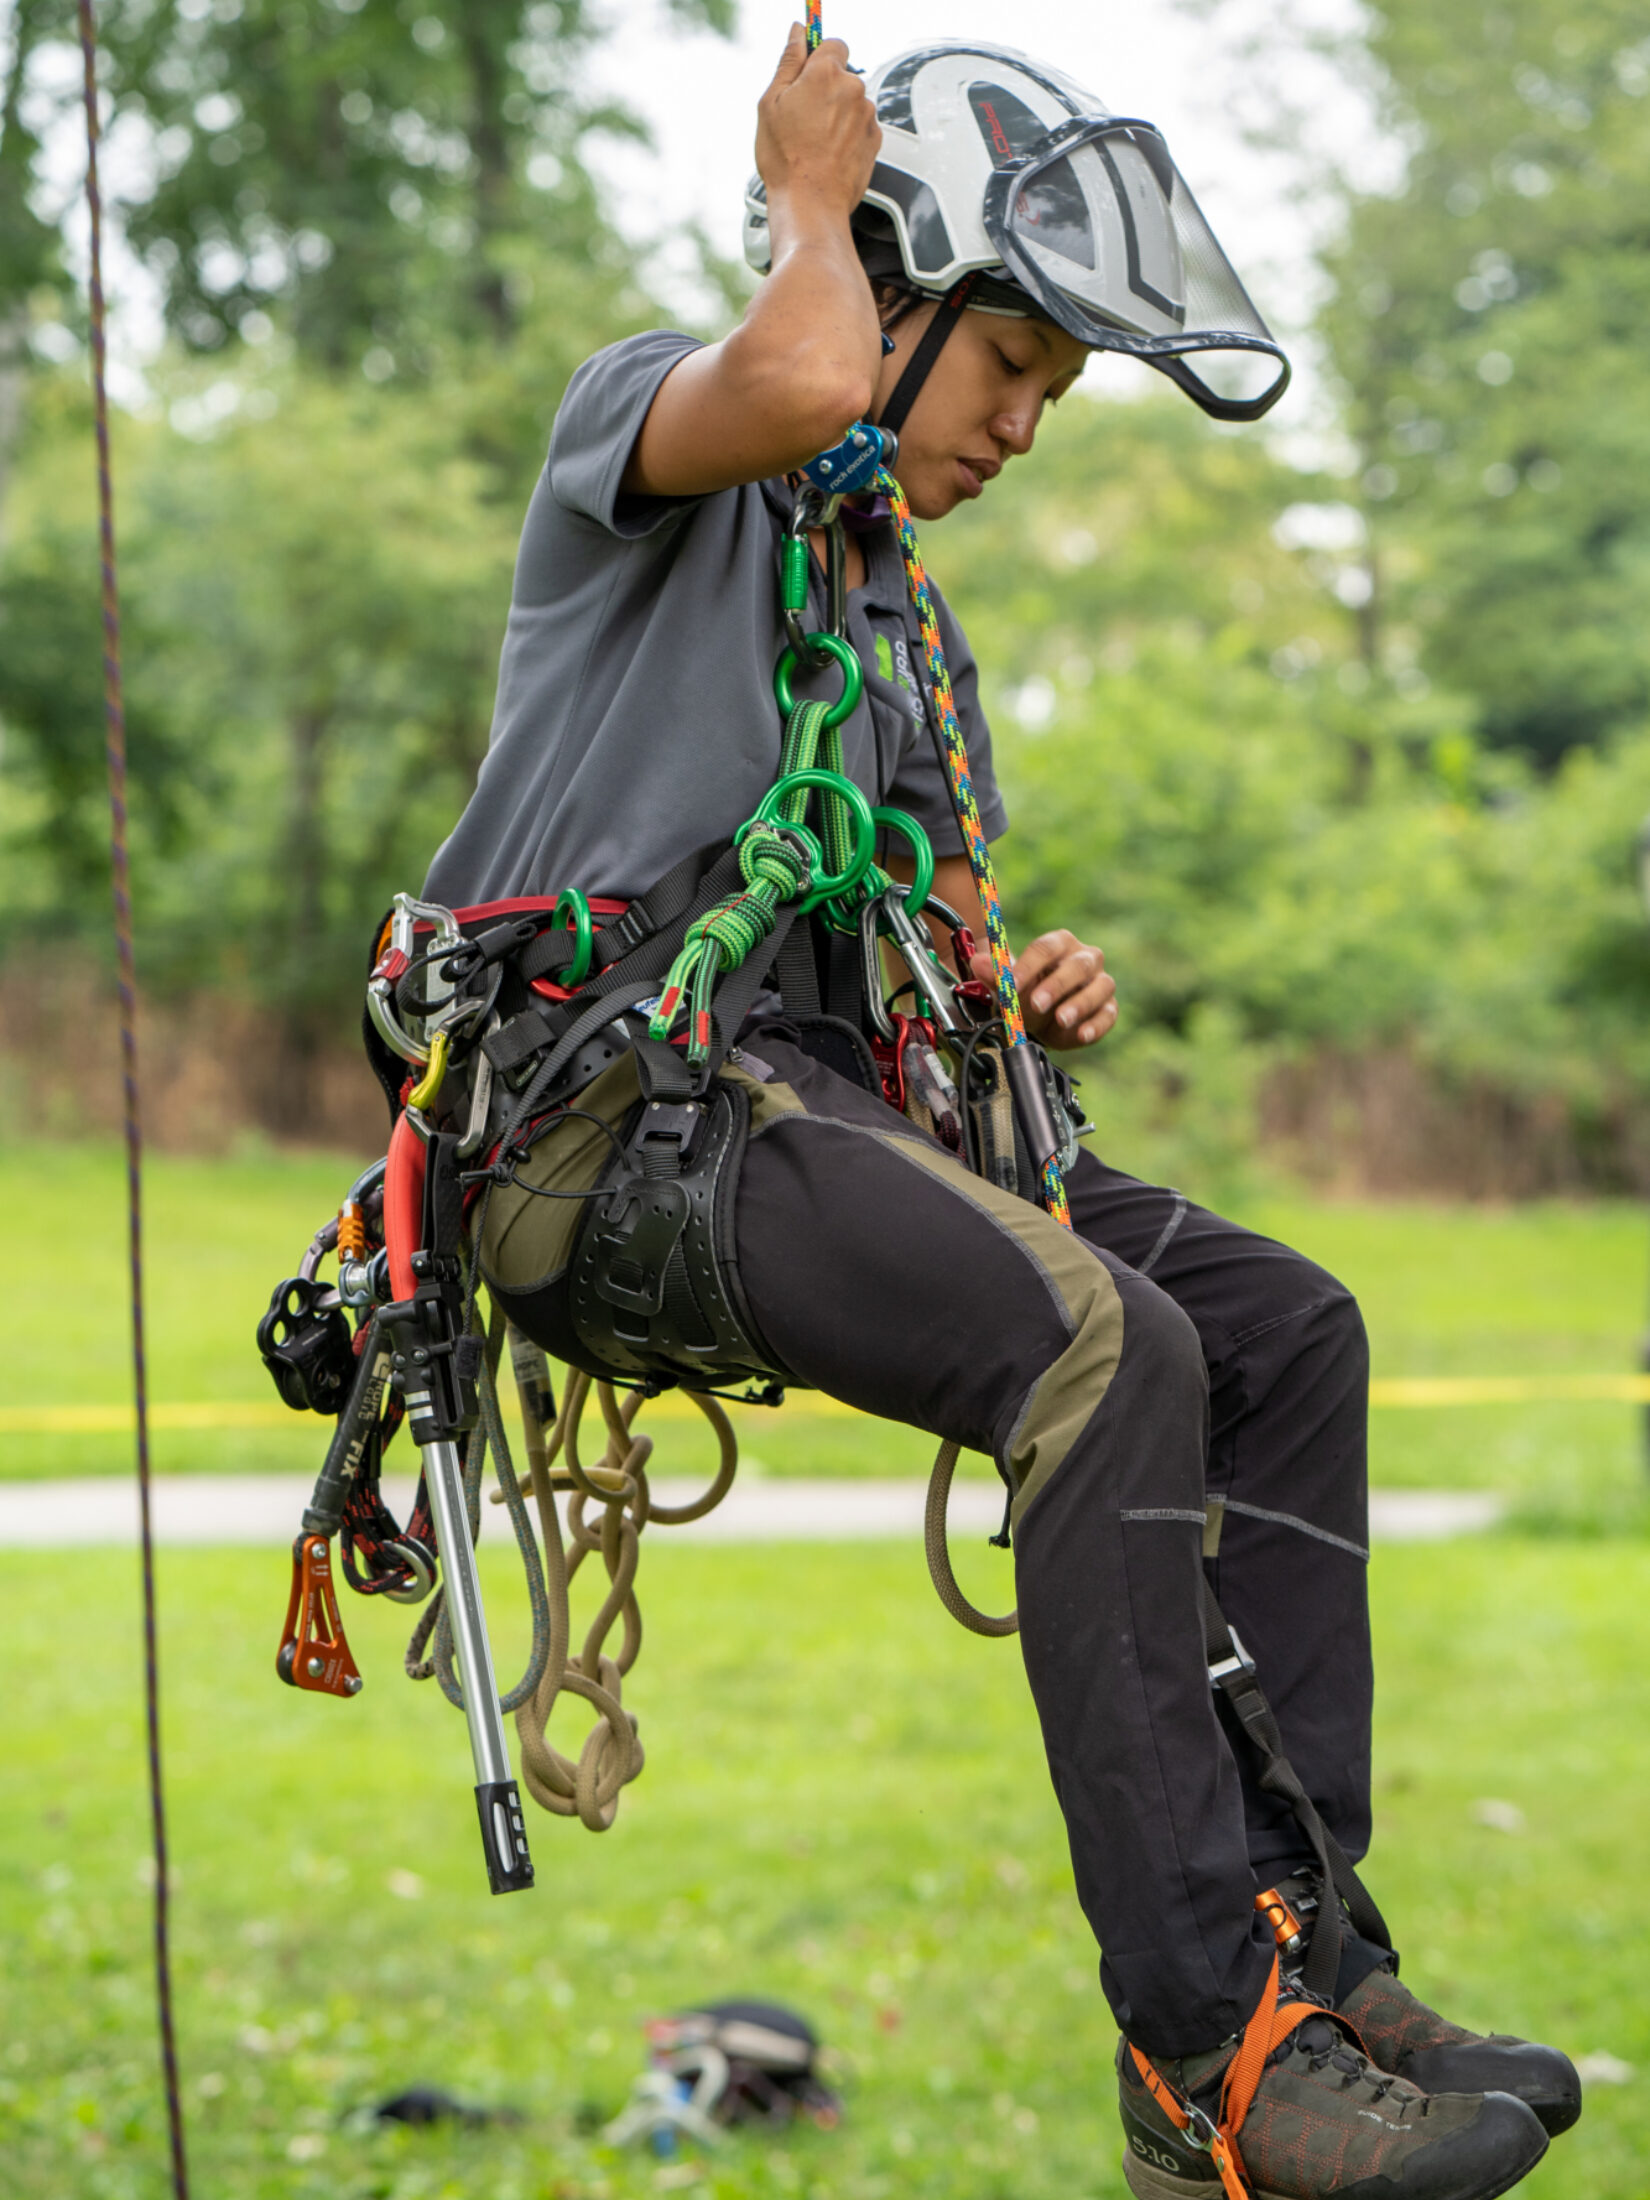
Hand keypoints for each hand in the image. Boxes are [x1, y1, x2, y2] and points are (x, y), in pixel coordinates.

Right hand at [756, 25, 880, 228]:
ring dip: (837, 115)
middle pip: (842, 76)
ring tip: (815, 143)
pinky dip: (848, 136)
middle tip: (802, 118)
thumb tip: (797, 32)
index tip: (808, 72)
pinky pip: (860, 127)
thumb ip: (788, 62)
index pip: (833, 43)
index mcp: (826, 73)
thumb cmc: (786, 159)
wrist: (810, 205)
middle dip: (825, 90)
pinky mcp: (876, 140)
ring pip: (852, 103)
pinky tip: (829, 154)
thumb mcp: (771, 103)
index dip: (819, 57)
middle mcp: (853, 89)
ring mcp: (867, 116)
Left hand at [971, 930, 1116, 1050]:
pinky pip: (1109, 1014)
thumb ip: (995, 976)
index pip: (1046, 948)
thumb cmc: (1029, 994)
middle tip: (1037, 1004)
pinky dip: (1097, 1025)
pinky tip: (1081, 1034)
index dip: (1028, 966)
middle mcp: (1085, 958)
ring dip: (1080, 1004)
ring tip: (1061, 1019)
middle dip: (1057, 984)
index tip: (1011, 985)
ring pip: (1101, 986)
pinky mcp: (1108, 1008)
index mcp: (1059, 944)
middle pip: (1078, 965)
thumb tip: (977, 962)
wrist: (1043, 1020)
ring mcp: (1100, 983)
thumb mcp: (1010, 988)